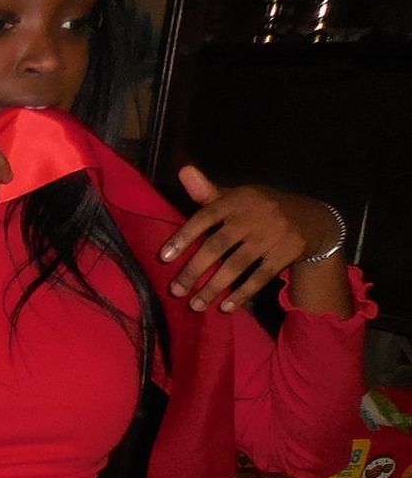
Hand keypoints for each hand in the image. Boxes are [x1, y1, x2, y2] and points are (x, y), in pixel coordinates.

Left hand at [158, 166, 339, 313]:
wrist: (313, 218)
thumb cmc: (260, 209)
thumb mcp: (238, 198)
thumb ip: (207, 193)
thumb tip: (182, 170)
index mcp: (238, 198)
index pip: (205, 216)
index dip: (183, 237)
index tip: (164, 258)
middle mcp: (256, 213)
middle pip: (218, 245)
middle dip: (194, 270)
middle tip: (175, 290)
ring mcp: (274, 232)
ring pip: (237, 264)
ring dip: (214, 287)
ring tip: (195, 305)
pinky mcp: (289, 250)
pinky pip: (261, 276)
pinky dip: (242, 293)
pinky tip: (225, 307)